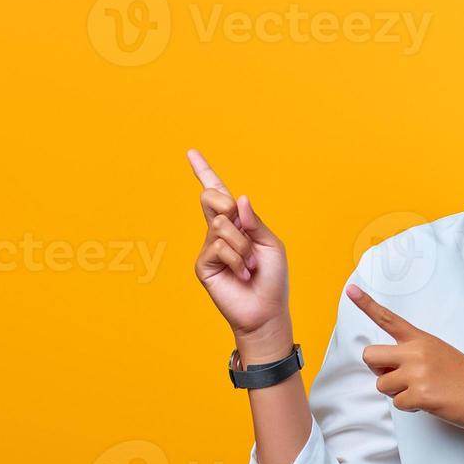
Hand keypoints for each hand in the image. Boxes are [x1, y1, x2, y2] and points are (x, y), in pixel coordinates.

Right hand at [186, 148, 291, 355]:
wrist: (266, 311)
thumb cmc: (271, 279)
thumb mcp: (271, 243)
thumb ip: (253, 221)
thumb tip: (237, 199)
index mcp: (237, 223)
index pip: (218, 193)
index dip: (203, 172)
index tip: (191, 153)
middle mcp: (220, 232)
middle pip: (212, 197)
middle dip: (228, 207)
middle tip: (244, 231)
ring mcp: (209, 248)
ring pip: (221, 225)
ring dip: (243, 245)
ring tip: (250, 265)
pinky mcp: (203, 265)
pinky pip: (218, 246)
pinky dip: (237, 259)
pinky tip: (242, 274)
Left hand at [346, 282, 463, 437]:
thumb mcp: (441, 355)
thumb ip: (413, 355)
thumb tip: (389, 369)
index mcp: (421, 339)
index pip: (389, 319)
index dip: (367, 304)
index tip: (350, 289)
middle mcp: (416, 351)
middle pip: (369, 356)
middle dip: (379, 371)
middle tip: (399, 378)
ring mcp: (418, 372)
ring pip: (381, 385)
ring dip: (397, 393)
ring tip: (423, 392)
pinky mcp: (421, 394)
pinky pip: (397, 404)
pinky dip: (411, 408)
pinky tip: (431, 402)